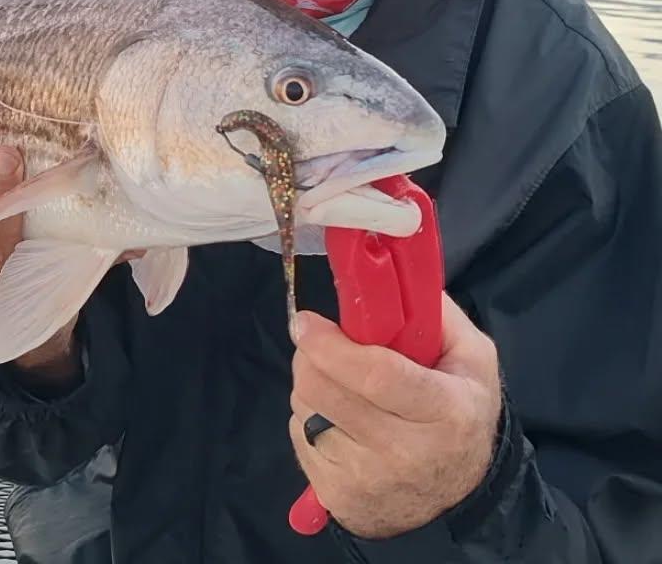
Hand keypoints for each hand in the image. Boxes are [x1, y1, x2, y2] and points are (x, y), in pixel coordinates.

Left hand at [288, 292, 501, 539]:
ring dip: (309, 384)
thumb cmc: (461, 410)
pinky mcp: (338, 497)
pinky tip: (336, 419)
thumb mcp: (472, 357)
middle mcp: (407, 452)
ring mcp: (370, 480)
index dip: (331, 345)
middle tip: (317, 341)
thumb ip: (435, 312)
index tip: (306, 321)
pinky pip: (299, 437)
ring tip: (337, 383)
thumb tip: (388, 274)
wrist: (458, 496)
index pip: (376, 375)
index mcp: (445, 411)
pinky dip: (307, 418)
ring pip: (305, 409)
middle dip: (310, 355)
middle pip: (326, 390)